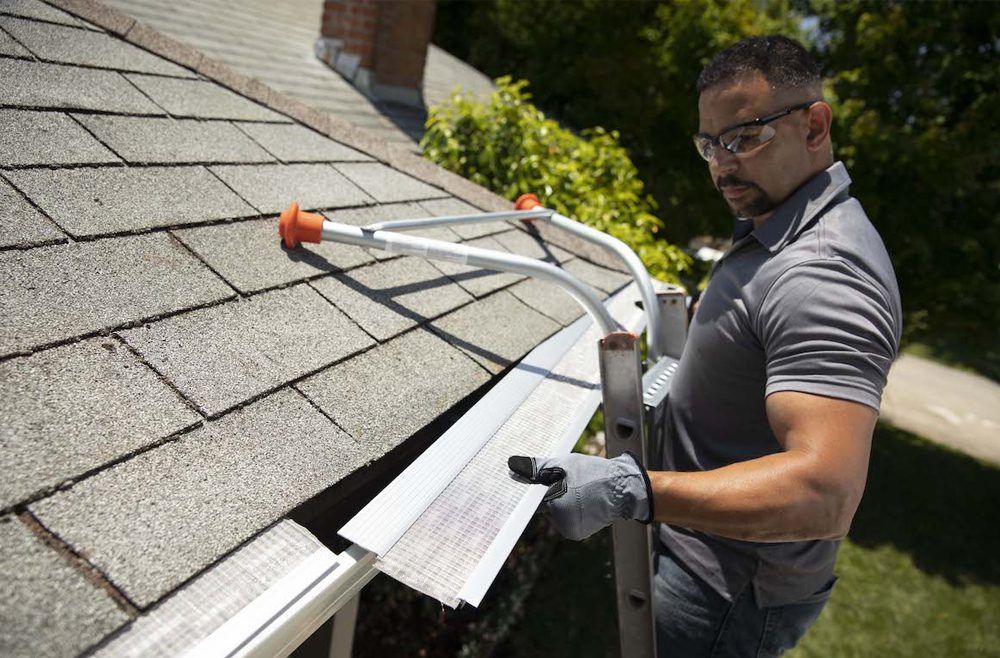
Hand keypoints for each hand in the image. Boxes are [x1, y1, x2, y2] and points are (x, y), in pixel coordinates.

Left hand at [507, 452, 653, 540]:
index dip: (524, 491)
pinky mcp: (574, 533)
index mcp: (556, 503)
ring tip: (575, 490)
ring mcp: (568, 529)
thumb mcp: (564, 464)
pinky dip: (566, 510)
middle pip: (542, 505)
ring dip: (557, 502)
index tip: (515, 485)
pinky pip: (562, 519)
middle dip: (546, 494)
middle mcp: (560, 521)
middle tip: (561, 482)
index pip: (528, 500)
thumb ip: (537, 467)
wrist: (623, 489)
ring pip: (552, 512)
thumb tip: (512, 465)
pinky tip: (580, 501)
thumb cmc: (593, 473)